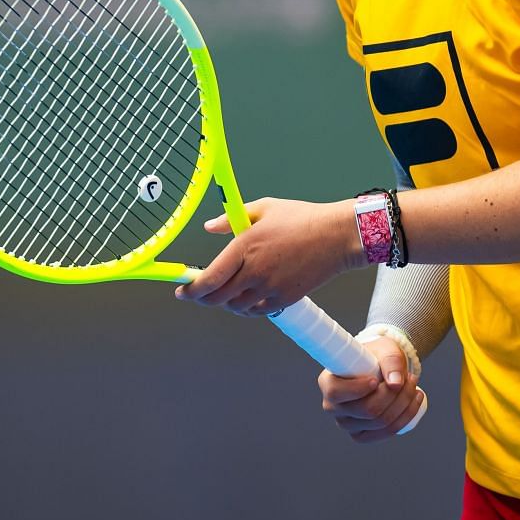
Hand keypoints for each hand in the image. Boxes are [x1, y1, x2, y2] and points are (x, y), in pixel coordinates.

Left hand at [174, 197, 357, 315]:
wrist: (337, 236)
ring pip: (236, 307)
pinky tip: (248, 297)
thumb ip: (231, 219)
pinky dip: (248, 307)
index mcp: (245, 246)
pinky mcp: (285, 299)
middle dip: (203, 299)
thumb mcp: (264, 208)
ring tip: (226, 292)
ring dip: (226, 302)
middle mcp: (255, 270)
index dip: (190, 289)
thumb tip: (208, 227)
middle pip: (217, 298)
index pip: (209, 278)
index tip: (181, 291)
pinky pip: (257, 311)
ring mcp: (270, 287)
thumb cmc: (301, 218)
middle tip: (198, 294)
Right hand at [320, 335, 426, 442]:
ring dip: (404, 404)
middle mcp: (333, 406)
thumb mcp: (384, 349)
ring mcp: (346, 424)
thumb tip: (395, 384)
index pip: (338, 393)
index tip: (376, 380)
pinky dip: (405, 418)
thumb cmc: (377, 355)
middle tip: (410, 376)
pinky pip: (385, 433)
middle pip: (367, 410)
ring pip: (380, 423)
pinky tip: (415, 400)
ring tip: (413, 384)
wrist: (381, 366)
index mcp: (328, 383)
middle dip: (394, 394)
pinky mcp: (361, 434)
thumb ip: (391, 361)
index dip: (359, 389)